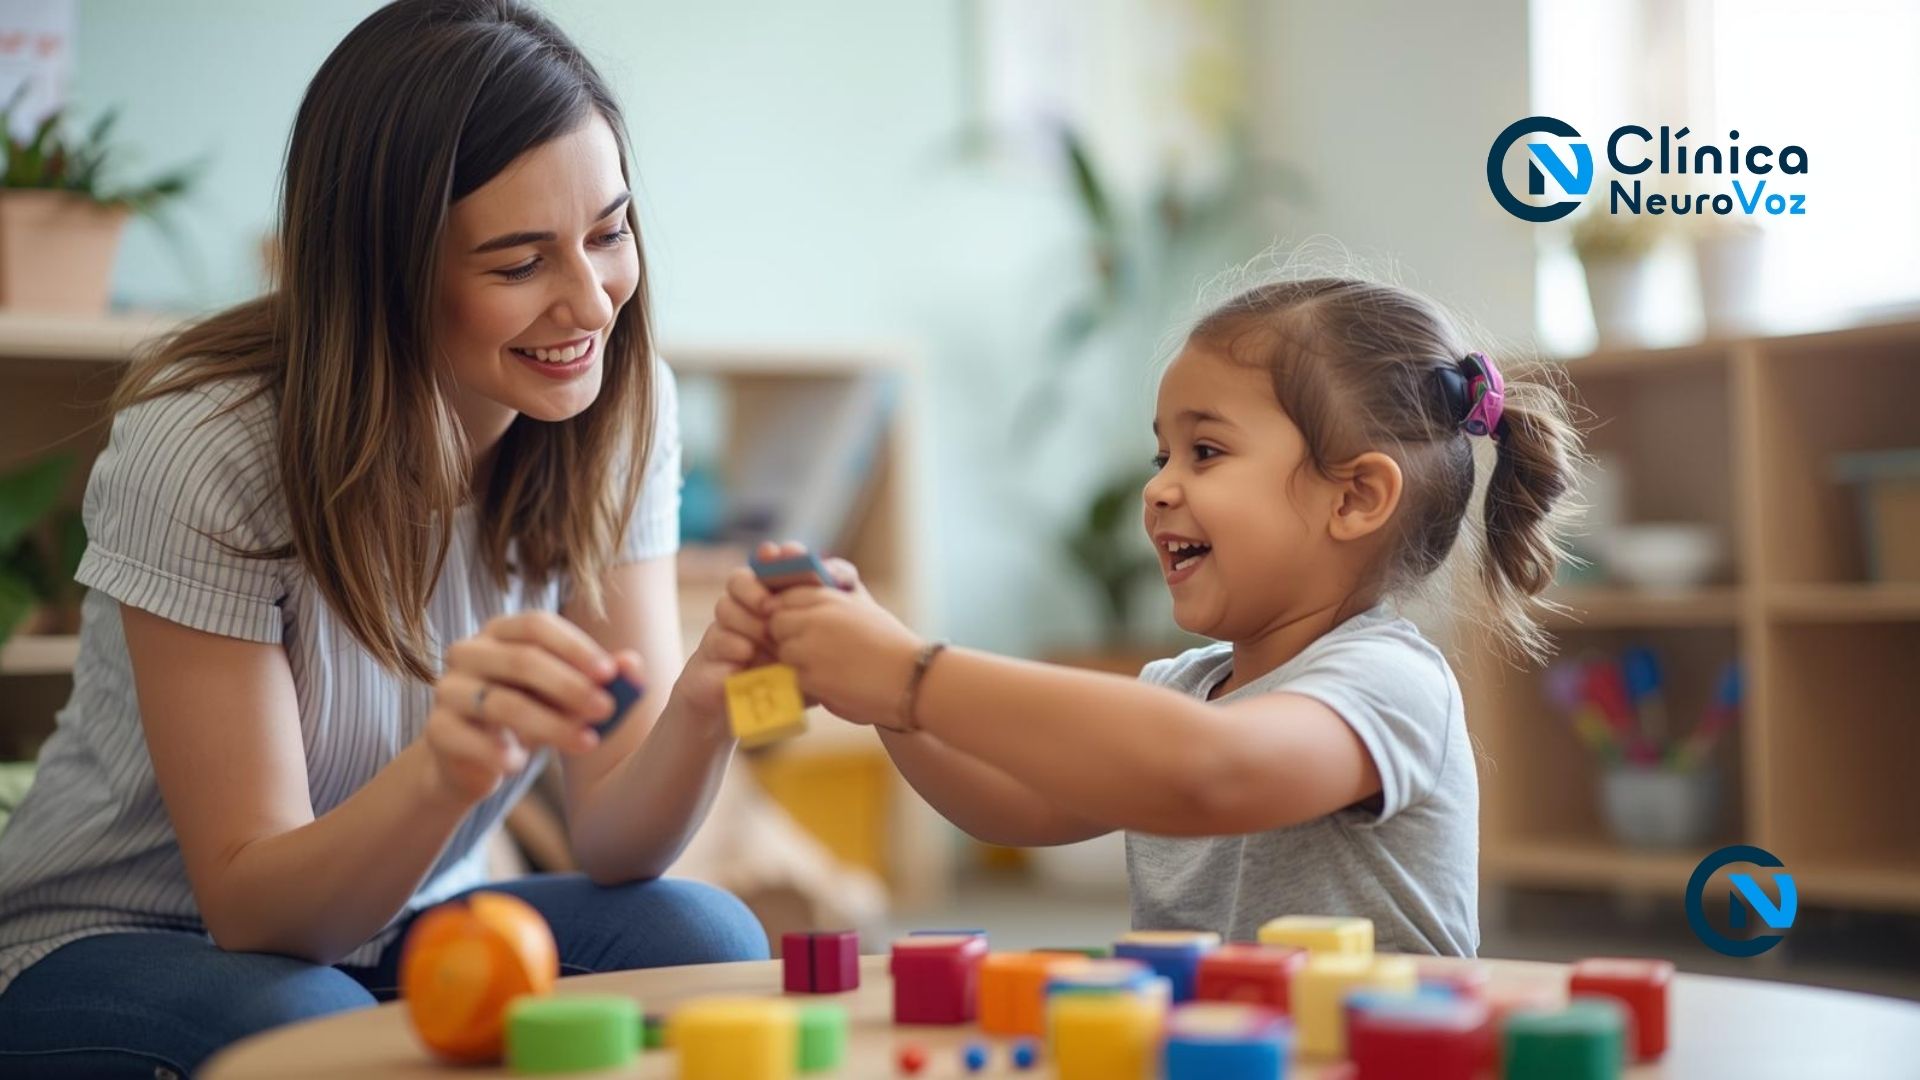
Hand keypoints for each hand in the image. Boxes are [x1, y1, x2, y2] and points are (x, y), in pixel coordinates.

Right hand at [424, 612, 638, 804]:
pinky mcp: (436, 730)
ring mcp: (448, 689)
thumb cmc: (528, 715)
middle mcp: (469, 652)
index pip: (536, 625)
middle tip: (606, 709)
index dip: (574, 647)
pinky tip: (520, 764)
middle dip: (569, 686)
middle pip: (521, 660)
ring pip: (501, 703)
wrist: (474, 761)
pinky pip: (468, 738)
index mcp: (501, 632)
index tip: (610, 674)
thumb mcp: (564, 696)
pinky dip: (497, 752)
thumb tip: (633, 665)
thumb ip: (598, 678)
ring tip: (587, 743)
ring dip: (550, 724)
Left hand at [764, 557, 923, 728]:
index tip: (802, 627)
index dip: (789, 613)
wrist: (911, 678)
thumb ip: (834, 591)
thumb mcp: (862, 604)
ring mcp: (812, 647)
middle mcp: (817, 617)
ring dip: (796, 661)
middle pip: (776, 623)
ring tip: (826, 667)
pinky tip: (832, 682)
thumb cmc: (889, 642)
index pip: (785, 597)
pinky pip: (792, 677)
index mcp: (829, 597)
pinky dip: (807, 682)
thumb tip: (812, 580)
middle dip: (788, 636)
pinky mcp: (811, 677)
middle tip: (812, 650)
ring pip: (782, 651)